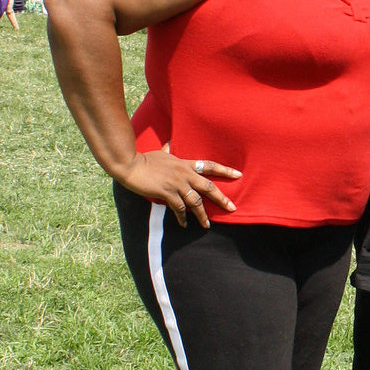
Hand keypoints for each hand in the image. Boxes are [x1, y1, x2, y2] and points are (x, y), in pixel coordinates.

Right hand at [117, 144, 240, 227]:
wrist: (130, 165)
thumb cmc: (145, 159)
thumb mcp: (161, 153)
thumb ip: (169, 150)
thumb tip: (170, 143)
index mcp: (185, 163)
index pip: (210, 165)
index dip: (225, 170)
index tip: (238, 175)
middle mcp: (184, 174)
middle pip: (208, 187)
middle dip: (222, 199)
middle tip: (232, 208)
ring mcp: (176, 184)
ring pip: (195, 202)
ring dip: (202, 215)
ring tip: (206, 225)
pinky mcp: (166, 193)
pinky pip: (179, 208)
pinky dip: (182, 217)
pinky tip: (184, 224)